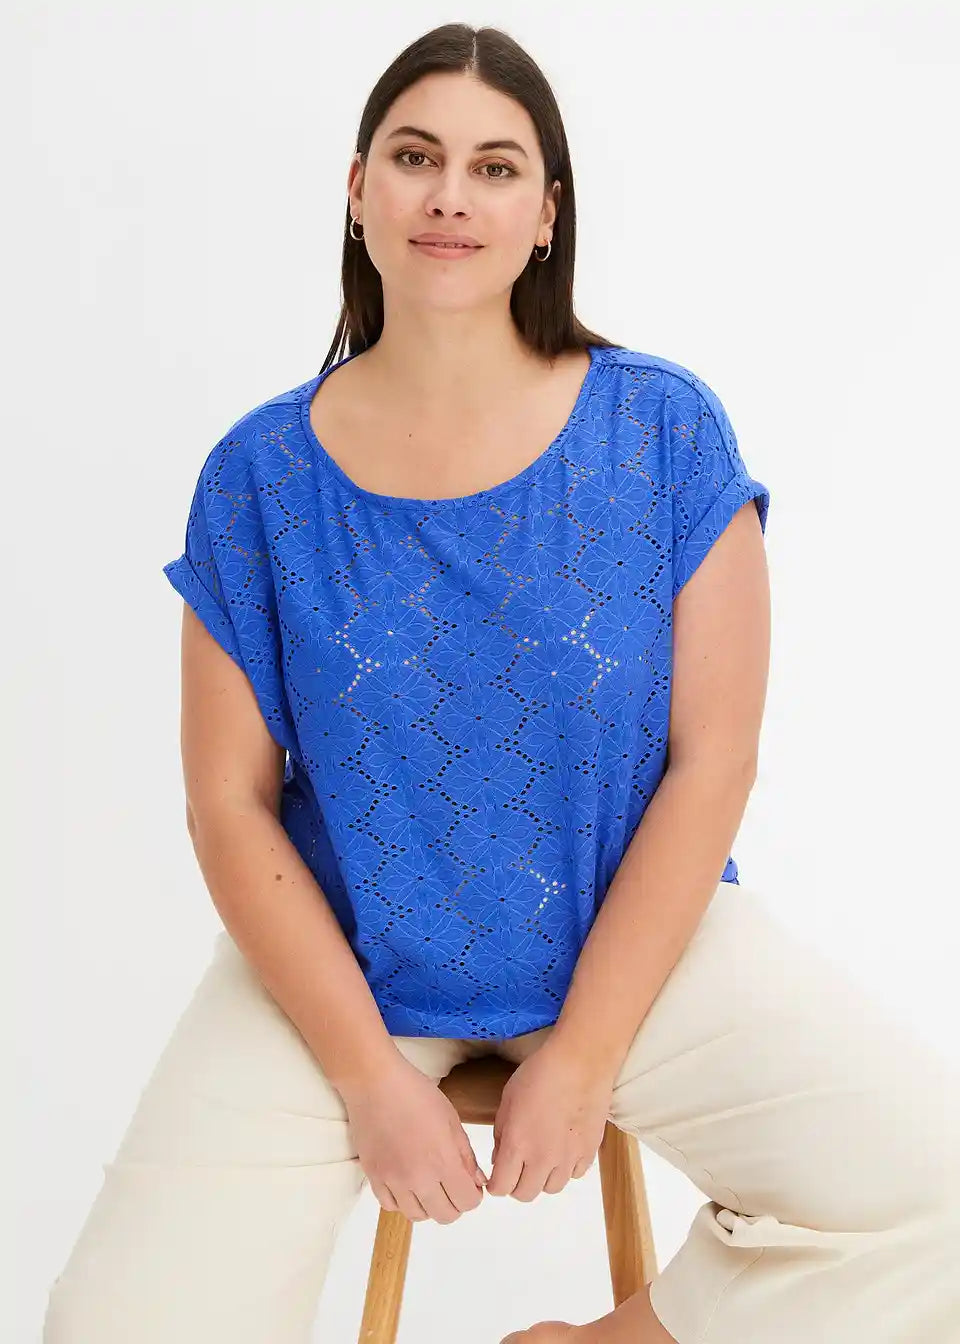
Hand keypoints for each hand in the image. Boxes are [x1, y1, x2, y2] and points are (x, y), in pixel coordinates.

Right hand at [340, 1051, 486, 1224]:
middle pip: (445, 1215)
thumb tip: (478, 1182)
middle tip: (451, 1184)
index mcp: (442, 1160)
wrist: (375, 1083)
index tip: (469, 1183)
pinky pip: (390, 1206)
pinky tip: (406, 1182)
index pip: (467, 1202)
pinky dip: (402, 1200)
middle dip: (454, 1203)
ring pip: (417, 1215)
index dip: (473, 1195)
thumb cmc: (416, 1093)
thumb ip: (466, 1155)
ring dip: (428, 1204)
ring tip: (429, 1183)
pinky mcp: (373, 1177)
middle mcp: (418, 1177)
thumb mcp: (451, 1119)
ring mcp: (393, 1180)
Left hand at [485, 1039, 613, 1200]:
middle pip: (525, 1194)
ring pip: (551, 1188)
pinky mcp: (589, 1152)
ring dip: (542, 1178)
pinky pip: (574, 1174)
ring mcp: (568, 1158)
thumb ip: (501, 1134)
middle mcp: (542, 1158)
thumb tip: (499, 1159)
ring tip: (542, 1156)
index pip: (501, 1187)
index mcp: (516, 1145)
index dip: (495, 1184)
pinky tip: (563, 1148)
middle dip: (516, 1184)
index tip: (496, 1176)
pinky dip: (566, 1168)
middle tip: (517, 1166)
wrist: (580, 1063)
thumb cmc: (539, 1074)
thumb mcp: (507, 1100)